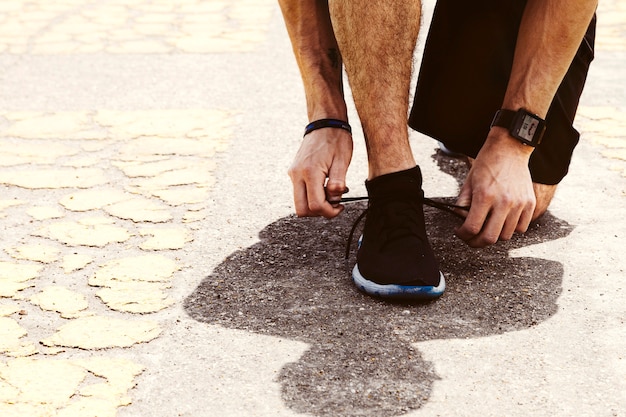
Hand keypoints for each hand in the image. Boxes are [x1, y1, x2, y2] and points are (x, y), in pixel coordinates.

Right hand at [288, 127, 352, 217]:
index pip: (315, 205)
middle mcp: (297, 174)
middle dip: (319, 212)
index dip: (329, 212)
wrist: (325, 123)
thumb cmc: (336, 140)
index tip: (340, 207)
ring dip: (315, 204)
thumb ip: (338, 183)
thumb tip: (334, 200)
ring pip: (300, 202)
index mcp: (309, 172)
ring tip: (330, 191)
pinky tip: (324, 185)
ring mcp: (293, 174)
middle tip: (334, 204)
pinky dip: (312, 195)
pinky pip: (300, 192)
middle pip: (302, 209)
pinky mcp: (294, 172)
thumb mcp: (342, 161)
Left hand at [455, 131, 535, 247]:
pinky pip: (521, 228)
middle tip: (471, 238)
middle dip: (476, 242)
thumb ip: (462, 204)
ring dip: (494, 235)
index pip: (472, 228)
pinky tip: (502, 221)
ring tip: (487, 226)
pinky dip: (510, 229)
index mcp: (485, 196)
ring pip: (506, 236)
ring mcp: (519, 204)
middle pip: (490, 238)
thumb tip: (461, 221)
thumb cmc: (486, 164)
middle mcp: (504, 202)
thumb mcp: (468, 182)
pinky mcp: (530, 203)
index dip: (463, 235)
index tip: (460, 232)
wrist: (509, 149)